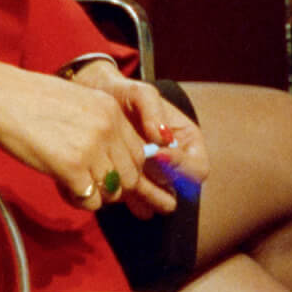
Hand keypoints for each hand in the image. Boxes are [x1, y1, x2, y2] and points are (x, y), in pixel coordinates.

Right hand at [0, 52, 162, 213]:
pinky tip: (61, 186)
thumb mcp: (77, 102)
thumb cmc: (27, 99)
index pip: (139, 153)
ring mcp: (92, 148)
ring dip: (94, 194)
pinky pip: (90, 201)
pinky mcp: (72, 168)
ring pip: (112, 192)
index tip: (106, 173)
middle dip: (111, 186)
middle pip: (130, 176)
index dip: (123, 169)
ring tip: (72, 183)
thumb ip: (99, 125)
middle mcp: (108, 128)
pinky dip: (77, 200)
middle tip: (88, 182)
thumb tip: (109, 156)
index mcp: (111, 110)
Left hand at [66, 62, 209, 215]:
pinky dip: (128, 198)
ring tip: (130, 195)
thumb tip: (162, 139)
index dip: (180, 166)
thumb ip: (153, 110)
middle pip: (178, 187)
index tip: (156, 155)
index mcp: (187, 141)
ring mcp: (154, 172)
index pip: (197, 168)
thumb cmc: (123, 92)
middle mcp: (174, 161)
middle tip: (139, 181)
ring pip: (157, 195)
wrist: (94, 96)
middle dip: (161, 188)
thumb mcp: (140, 93)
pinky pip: (136, 196)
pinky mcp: (131, 178)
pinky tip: (117, 196)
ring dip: (145, 198)